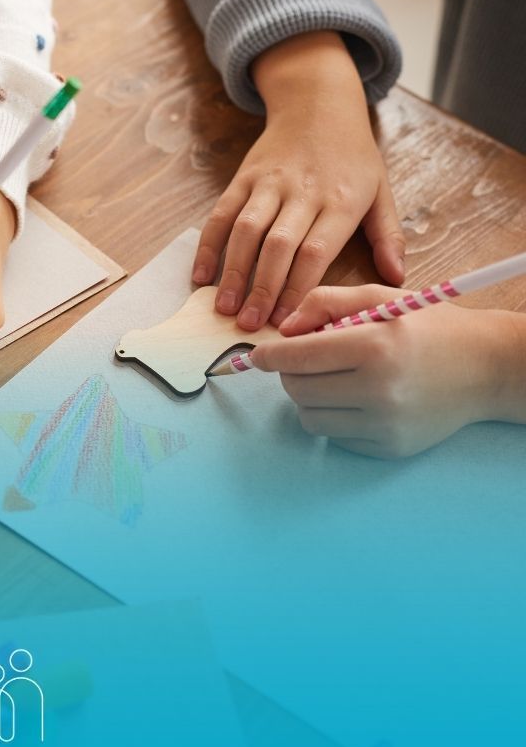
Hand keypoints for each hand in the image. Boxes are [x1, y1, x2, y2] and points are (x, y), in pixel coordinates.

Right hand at [193, 31, 405, 329]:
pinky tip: (201, 276)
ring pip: (246, 231)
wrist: (318, 105)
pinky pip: (221, 214)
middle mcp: (303, 192)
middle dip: (262, 288)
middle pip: (278, 246)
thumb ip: (387, 235)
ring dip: (233, 272)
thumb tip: (396, 278)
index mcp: (341, 200)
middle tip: (251, 325)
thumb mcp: (381, 191)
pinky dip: (208, 246)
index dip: (297, 288)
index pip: (315, 251)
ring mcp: (269, 184)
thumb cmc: (352, 157)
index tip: (287, 322)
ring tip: (224, 308)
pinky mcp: (243, 178)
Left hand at [249, 285, 525, 457]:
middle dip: (292, 374)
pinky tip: (358, 399)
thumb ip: (324, 303)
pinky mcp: (388, 449)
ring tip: (336, 379)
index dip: (269, 356)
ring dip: (310, 397)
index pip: (297, 357)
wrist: (487, 368)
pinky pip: (335, 437)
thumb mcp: (379, 297)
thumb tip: (281, 330)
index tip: (259, 355)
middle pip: (296, 390)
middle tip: (308, 361)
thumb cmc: (429, 327)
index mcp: (375, 347)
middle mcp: (379, 391)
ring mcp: (384, 425)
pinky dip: (335, 418)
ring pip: (309, 418)